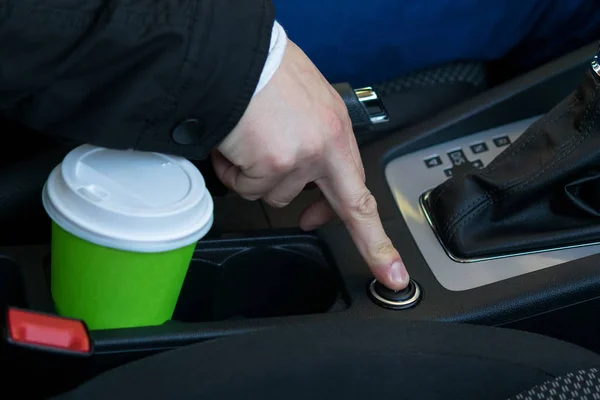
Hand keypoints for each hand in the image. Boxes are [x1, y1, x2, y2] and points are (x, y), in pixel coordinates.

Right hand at [212, 39, 408, 289]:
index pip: (361, 185)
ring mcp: (301, 158)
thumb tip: (303, 174)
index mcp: (335, 128)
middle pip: (351, 207)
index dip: (374, 229)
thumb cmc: (262, 71)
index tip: (391, 264)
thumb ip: (309, 138)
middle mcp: (326, 145)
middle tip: (391, 272)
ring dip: (256, 176)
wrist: (234, 53)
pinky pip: (246, 186)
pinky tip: (233, 144)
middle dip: (373, 244)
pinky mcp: (273, 163)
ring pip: (276, 196)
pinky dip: (232, 169)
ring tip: (247, 143)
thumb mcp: (303, 100)